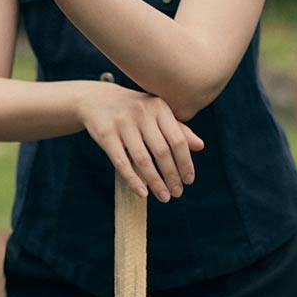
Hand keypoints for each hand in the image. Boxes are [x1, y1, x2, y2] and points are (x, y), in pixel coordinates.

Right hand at [77, 80, 204, 202]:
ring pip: (143, 159)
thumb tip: (200, 146)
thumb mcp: (156, 114)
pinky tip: (143, 194)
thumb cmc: (133, 110)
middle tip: (178, 193)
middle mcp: (142, 113)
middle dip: (172, 176)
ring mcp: (122, 123)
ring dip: (156, 182)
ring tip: (164, 197)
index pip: (177, 140)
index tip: (189, 181)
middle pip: (162, 151)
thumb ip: (177, 129)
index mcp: (159, 107)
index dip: (185, 163)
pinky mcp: (105, 134)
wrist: (96, 99)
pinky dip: (133, 180)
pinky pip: (121, 162)